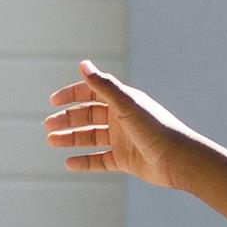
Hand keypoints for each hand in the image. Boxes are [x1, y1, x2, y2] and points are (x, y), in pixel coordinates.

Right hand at [45, 59, 191, 189]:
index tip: (53, 101)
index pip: (91, 93)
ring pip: (90, 138)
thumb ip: (103, 85)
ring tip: (51, 141)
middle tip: (48, 125)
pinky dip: (84, 162)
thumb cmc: (155, 128)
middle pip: (87, 116)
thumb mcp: (126, 104)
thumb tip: (82, 63)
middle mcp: (120, 118)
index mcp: (121, 101)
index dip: (72, 95)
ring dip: (71, 139)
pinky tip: (68, 163)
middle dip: (67, 119)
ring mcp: (122, 140)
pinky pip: (99, 160)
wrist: (179, 160)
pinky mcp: (125, 160)